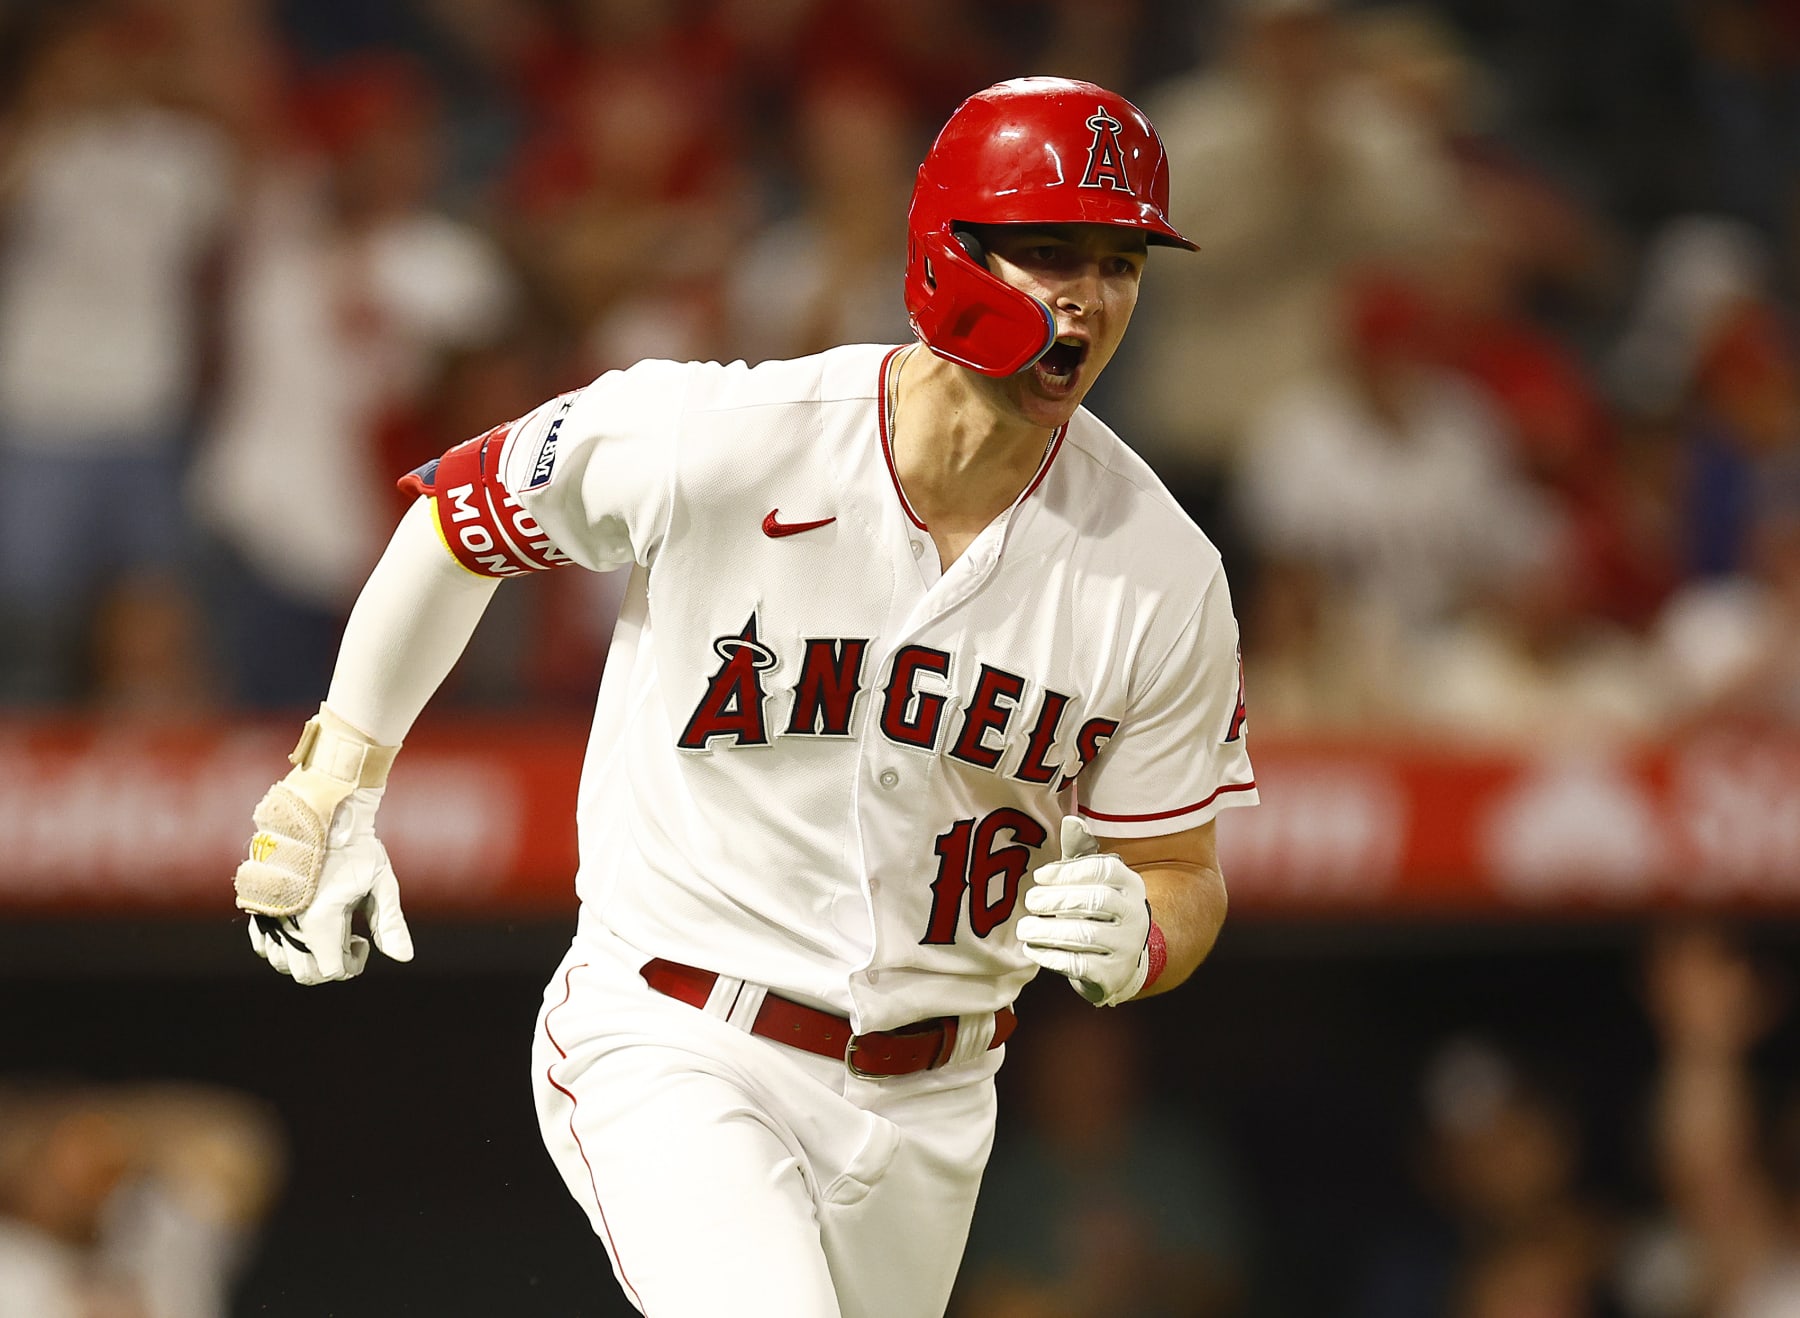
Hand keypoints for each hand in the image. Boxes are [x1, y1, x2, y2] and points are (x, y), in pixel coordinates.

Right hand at [235, 708, 412, 984]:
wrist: (324, 812)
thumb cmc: (357, 847)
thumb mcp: (381, 883)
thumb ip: (389, 922)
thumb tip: (403, 957)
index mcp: (320, 921)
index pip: (330, 971)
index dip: (351, 964)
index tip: (362, 941)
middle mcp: (289, 923)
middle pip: (303, 973)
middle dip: (329, 965)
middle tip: (348, 939)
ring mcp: (271, 914)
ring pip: (279, 961)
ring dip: (304, 958)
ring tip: (327, 932)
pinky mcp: (261, 904)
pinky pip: (261, 942)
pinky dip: (279, 946)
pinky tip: (302, 928)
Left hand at [1018, 817, 1150, 1006]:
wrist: (1119, 964)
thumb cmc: (1097, 911)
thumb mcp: (1093, 881)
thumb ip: (1080, 852)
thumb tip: (1070, 820)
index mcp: (1130, 884)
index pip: (1104, 870)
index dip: (1069, 872)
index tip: (1039, 877)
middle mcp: (1134, 914)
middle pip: (1095, 902)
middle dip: (1057, 900)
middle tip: (1029, 902)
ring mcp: (1126, 947)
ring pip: (1085, 935)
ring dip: (1048, 930)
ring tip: (1024, 928)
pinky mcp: (1112, 975)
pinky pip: (1079, 965)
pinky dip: (1051, 956)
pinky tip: (1032, 949)